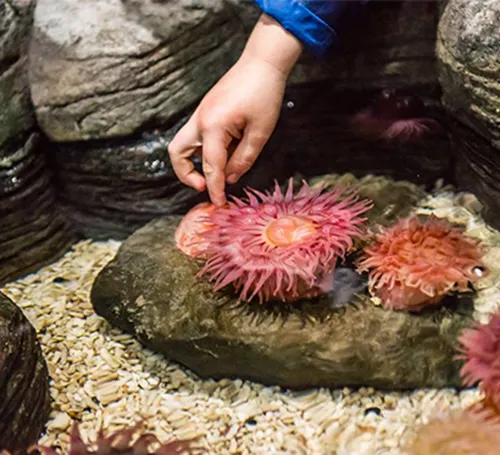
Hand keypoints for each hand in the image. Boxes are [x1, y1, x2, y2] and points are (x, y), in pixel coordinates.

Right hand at [168, 14, 302, 205]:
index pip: (211, 166)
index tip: (218, 204)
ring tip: (216, 172)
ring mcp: (200, 114)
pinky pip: (197, 137)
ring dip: (193, 163)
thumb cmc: (264, 94)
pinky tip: (227, 153)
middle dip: (187, 175)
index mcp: (213, 126)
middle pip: (178, 154)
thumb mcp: (260, 132)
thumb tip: (229, 178)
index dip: (214, 189)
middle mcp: (200, 120)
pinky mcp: (205, 111)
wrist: (261, 62)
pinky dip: (205, 150)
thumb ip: (243, 159)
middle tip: (206, 187)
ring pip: (183, 145)